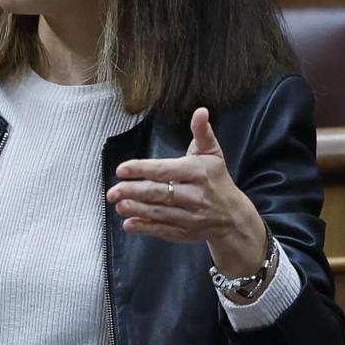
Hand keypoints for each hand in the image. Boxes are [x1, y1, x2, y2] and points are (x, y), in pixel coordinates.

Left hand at [106, 107, 267, 276]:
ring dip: (136, 209)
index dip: (142, 169)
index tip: (121, 169)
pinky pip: (163, 230)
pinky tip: (128, 224)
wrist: (233, 217)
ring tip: (118, 204)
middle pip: (159, 193)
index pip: (164, 170)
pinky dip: (145, 228)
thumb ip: (202, 133)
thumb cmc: (217, 179)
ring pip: (159, 212)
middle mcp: (194, 195)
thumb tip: (201, 111)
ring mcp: (190, 216)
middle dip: (133, 191)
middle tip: (112, 191)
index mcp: (197, 173)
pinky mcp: (185, 232)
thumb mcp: (212, 154)